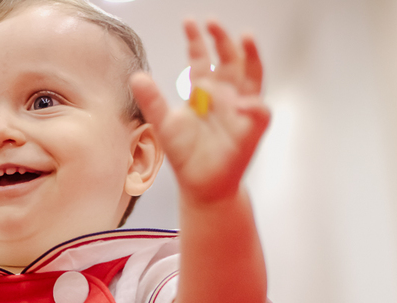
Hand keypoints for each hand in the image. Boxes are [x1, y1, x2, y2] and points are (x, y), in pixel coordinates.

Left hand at [130, 19, 269, 205]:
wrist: (200, 185)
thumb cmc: (186, 155)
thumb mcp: (163, 125)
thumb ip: (152, 100)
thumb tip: (137, 76)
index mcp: (203, 91)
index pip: (203, 58)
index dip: (197, 40)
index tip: (190, 22)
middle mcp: (224, 95)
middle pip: (229, 60)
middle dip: (223, 40)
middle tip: (214, 23)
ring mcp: (240, 110)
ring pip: (252, 76)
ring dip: (251, 57)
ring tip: (246, 38)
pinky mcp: (251, 129)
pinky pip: (259, 113)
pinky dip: (254, 107)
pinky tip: (242, 104)